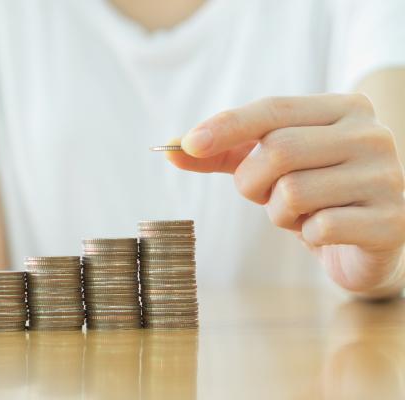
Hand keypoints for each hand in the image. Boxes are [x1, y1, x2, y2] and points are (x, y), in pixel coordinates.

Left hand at [168, 94, 404, 297]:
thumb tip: (171, 148)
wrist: (367, 241)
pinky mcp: (392, 222)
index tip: (187, 144)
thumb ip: (223, 153)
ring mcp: (387, 177)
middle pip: (278, 150)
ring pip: (294, 192)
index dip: (226, 126)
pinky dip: (307, 235)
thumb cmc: (314, 193)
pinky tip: (323, 233)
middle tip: (265, 195)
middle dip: (253, 181)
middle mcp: (372, 135)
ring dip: (280, 213)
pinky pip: (319, 228)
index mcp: (345, 109)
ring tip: (303, 214)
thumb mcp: (268, 166)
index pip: (273, 109)